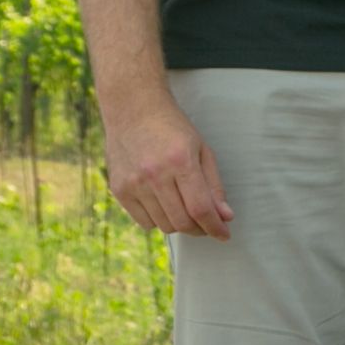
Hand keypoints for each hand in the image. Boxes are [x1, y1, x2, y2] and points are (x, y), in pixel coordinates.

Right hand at [101, 90, 230, 237]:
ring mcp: (133, 183)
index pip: (201, 208)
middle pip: (182, 221)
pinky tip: (165, 206)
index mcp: (180, 161)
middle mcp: (154, 174)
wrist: (133, 110)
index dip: (215, 227)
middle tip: (207, 224)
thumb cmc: (172, 128)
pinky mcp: (119, 189)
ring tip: (186, 211)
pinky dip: (159, 220)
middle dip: (200, 229)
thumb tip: (225, 216)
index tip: (224, 235)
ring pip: (164, 225)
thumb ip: (214, 185)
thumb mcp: (202, 150)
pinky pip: (144, 222)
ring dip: (180, 225)